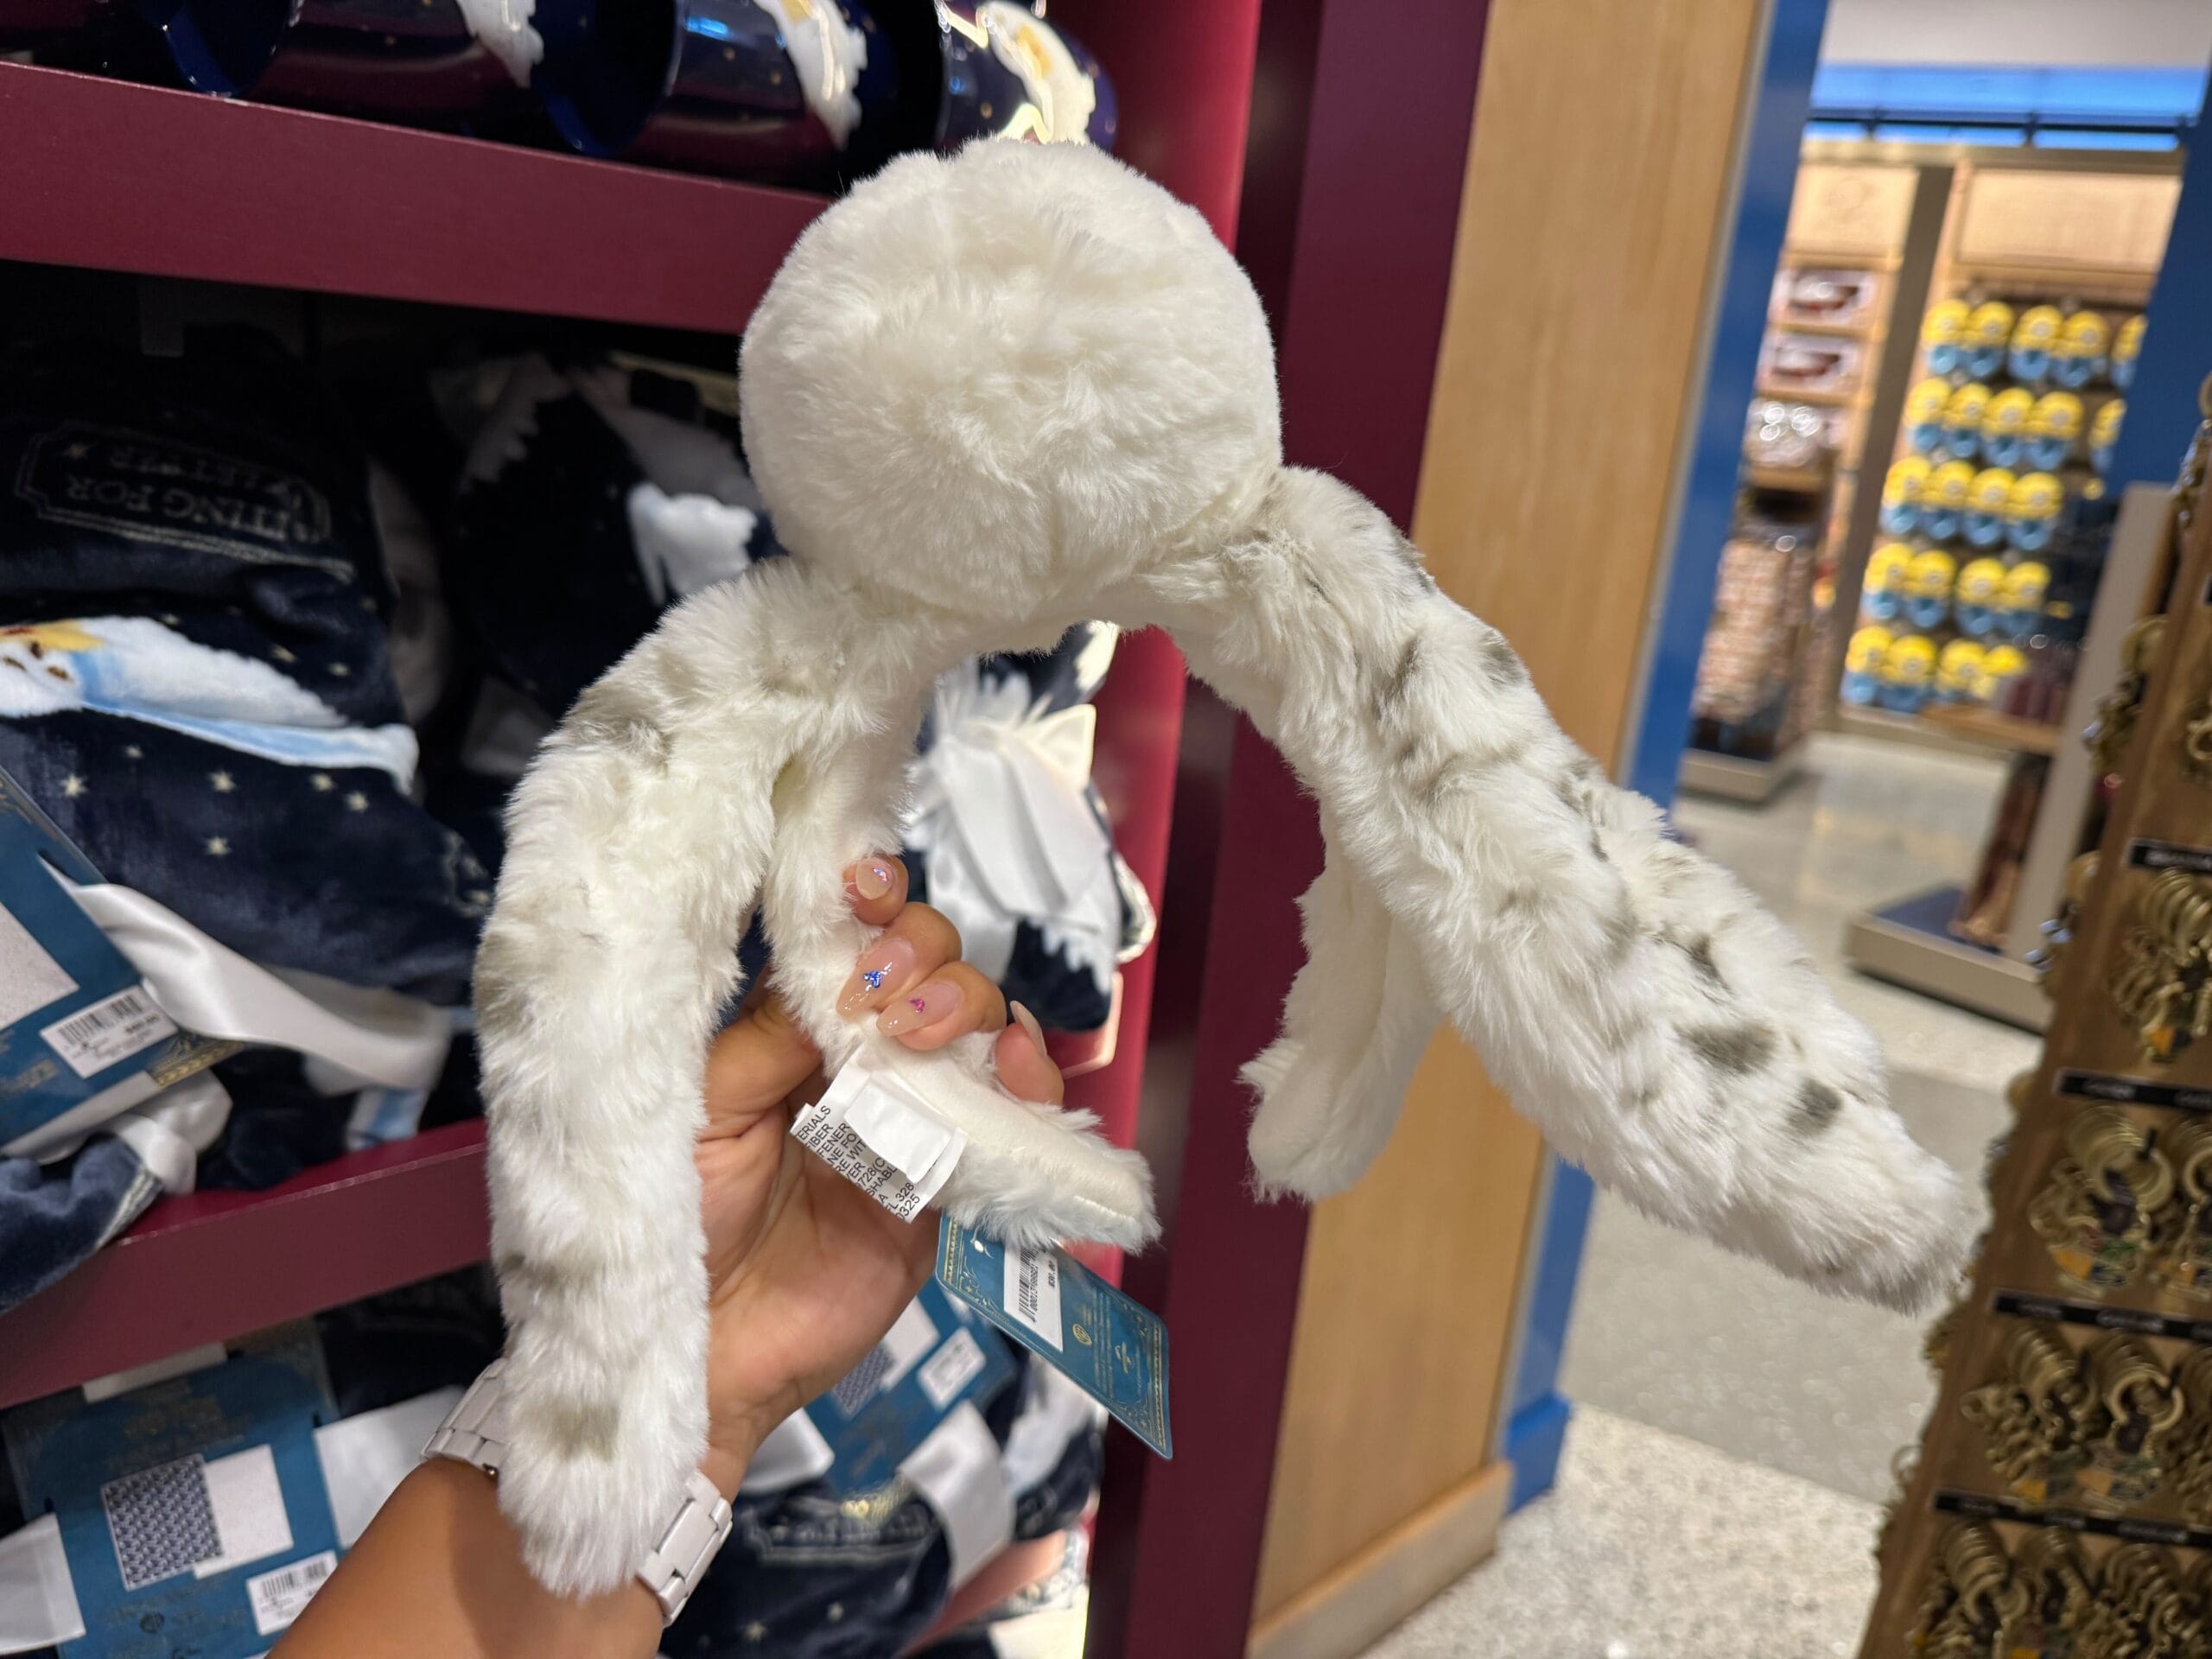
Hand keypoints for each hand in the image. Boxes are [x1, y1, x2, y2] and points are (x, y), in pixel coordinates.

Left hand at [691, 856, 1065, 1492]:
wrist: (699, 1350)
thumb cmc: (676, 1221)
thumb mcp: (703, 1111)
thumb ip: (769, 1040)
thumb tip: (838, 969)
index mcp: (797, 1031)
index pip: (854, 941)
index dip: (872, 902)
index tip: (864, 889)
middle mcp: (865, 1062)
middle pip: (930, 967)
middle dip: (922, 953)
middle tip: (883, 995)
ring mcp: (916, 1120)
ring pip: (980, 1026)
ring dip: (969, 1004)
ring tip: (926, 1030)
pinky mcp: (952, 1186)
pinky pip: (1010, 1124)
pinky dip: (1028, 1083)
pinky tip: (1014, 1063)